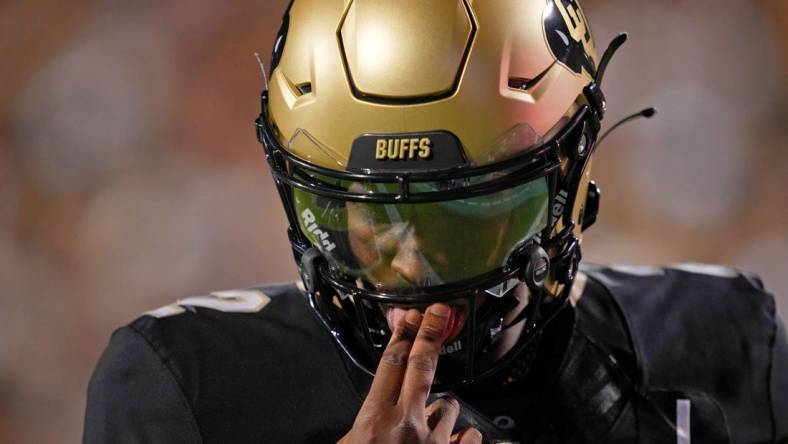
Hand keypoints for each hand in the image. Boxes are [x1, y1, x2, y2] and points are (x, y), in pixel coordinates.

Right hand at [338, 304, 482, 443]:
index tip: (410, 316)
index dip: (403, 335)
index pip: (391, 364)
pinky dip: (464, 435)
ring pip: (449, 405)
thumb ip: (361, 427)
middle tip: (439, 312)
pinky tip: (457, 437)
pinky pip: (471, 434)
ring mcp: (434, 441)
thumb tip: (368, 419)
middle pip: (422, 365)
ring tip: (429, 423)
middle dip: (430, 333)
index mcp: (376, 418)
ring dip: (441, 409)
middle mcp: (407, 424)